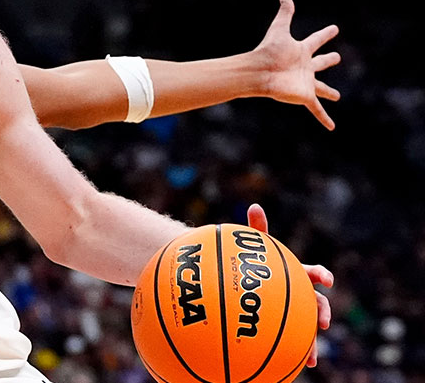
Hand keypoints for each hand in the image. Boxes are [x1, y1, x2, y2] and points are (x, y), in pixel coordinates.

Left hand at [246, 204, 332, 367]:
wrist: (247, 281)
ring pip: (309, 327)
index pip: (313, 273)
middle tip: (322, 321)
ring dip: (312, 342)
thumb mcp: (254, 247)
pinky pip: (294, 341)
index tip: (325, 280)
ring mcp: (296, 311)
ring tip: (310, 356)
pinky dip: (297, 353)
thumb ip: (257, 230)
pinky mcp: (288, 327)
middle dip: (322, 312)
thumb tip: (255, 206)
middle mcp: (301, 293)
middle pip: (317, 303)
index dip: (321, 275)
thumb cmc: (254, 263)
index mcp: (297, 274)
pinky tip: (296, 367)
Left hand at [251, 0, 340, 129]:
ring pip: (321, 88)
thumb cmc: (268, 51)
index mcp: (301, 50)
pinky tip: (331, 128)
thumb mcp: (279, 28)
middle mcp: (304, 66)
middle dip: (328, 60)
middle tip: (336, 57)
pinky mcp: (304, 96)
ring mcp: (305, 82)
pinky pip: (316, 109)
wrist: (259, 72)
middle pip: (320, 63)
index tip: (335, 29)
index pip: (316, 40)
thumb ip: (284, 10)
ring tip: (336, 96)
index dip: (326, 34)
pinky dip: (324, 118)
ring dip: (328, 92)